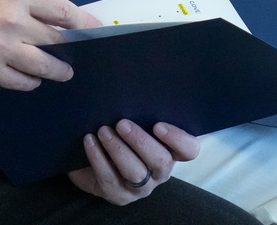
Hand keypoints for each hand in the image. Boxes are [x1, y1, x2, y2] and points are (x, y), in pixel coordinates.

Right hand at [0, 0, 97, 89]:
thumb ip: (20, 3)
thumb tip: (48, 18)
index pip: (63, 10)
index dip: (84, 22)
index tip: (95, 29)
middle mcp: (14, 19)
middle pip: (58, 40)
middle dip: (73, 50)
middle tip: (80, 56)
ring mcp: (2, 47)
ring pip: (44, 66)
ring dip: (57, 71)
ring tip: (63, 73)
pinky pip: (21, 82)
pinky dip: (30, 82)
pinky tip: (31, 79)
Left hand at [69, 120, 198, 205]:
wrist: (87, 155)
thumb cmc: (116, 129)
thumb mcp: (130, 116)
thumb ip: (139, 107)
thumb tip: (134, 81)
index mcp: (169, 149)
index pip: (188, 149)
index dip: (178, 139)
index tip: (158, 125)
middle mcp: (159, 171)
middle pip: (160, 161)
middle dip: (141, 142)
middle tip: (121, 123)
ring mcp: (140, 187)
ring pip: (135, 173)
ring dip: (118, 149)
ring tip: (103, 131)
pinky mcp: (119, 195)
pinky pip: (110, 179)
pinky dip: (99, 158)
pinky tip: (90, 141)